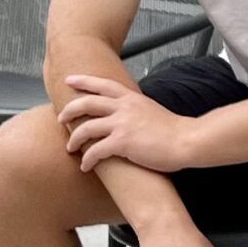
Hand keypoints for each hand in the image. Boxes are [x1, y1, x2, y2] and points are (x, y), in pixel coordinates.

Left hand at [59, 73, 193, 173]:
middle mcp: (124, 107)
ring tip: (70, 148)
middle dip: (69, 110)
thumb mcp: (151, 110)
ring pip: (86, 128)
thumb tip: (126, 114)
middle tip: (61, 118)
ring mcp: (122, 124)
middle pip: (87, 102)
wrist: (186, 141)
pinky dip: (87, 160)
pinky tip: (86, 167)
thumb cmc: (172, 131)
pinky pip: (96, 151)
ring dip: (74, 139)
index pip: (102, 84)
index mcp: (131, 98)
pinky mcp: (123, 142)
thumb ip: (135, 109)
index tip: (69, 79)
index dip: (83, 81)